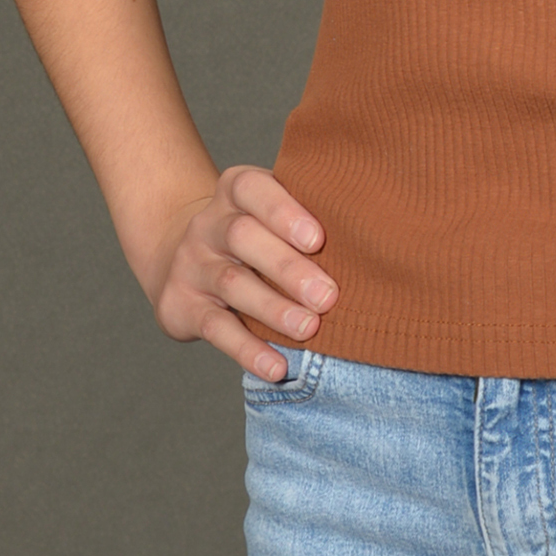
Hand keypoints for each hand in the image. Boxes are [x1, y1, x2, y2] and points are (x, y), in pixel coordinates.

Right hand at [137, 164, 336, 379]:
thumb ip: (310, 218)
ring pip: (231, 284)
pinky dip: (248, 350)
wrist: (182, 257)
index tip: (318, 239)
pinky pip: (215, 328)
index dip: (283, 212)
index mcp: (234, 192)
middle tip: (328, 296)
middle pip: (242, 237)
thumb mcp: (272, 214)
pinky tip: (277, 366)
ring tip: (309, 328)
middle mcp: (208, 224)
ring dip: (273, 309)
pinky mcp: (180, 305)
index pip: (252, 189)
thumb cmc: (256, 237)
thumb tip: (375, 243)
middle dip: (288, 268)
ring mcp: (192, 264)